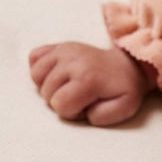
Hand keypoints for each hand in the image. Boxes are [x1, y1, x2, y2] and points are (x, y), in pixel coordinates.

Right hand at [29, 42, 152, 125]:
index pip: (60, 105)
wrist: (127, 66)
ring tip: (68, 86)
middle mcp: (72, 61)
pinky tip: (56, 73)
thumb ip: (106, 116)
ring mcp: (64, 50)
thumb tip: (87, 114)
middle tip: (80, 96)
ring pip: (36, 75)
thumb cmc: (124, 89)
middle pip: (46, 92)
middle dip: (61, 100)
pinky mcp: (59, 45)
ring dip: (49, 86)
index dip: (72, 112)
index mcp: (87, 78)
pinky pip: (34, 57)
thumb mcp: (125, 107)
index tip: (86, 105)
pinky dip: (41, 68)